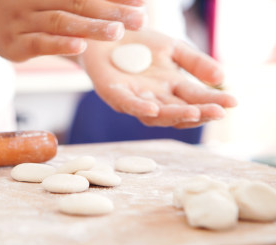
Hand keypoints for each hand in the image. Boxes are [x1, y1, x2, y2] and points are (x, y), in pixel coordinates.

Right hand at [0, 0, 145, 60]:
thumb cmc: (18, 7)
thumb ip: (72, 2)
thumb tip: (106, 7)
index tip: (142, 1)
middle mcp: (38, 0)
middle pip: (79, 2)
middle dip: (112, 11)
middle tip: (139, 19)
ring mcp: (24, 20)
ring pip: (61, 21)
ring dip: (90, 26)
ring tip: (117, 31)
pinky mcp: (14, 44)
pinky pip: (39, 43)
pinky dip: (59, 44)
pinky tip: (79, 45)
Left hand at [79, 29, 236, 127]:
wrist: (110, 32)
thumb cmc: (140, 44)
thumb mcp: (173, 48)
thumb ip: (195, 62)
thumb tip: (221, 78)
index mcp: (171, 87)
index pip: (195, 98)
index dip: (213, 102)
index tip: (233, 103)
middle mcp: (155, 97)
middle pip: (179, 110)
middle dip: (199, 113)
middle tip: (219, 112)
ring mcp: (135, 98)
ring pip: (157, 113)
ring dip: (175, 114)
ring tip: (195, 112)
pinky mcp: (114, 93)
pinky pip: (128, 103)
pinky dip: (140, 107)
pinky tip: (153, 108)